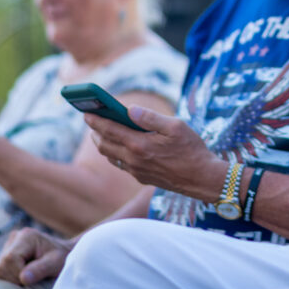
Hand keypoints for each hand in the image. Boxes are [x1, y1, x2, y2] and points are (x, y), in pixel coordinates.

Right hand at [0, 228, 69, 285]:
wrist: (64, 254)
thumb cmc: (62, 258)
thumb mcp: (56, 263)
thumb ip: (41, 269)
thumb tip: (23, 279)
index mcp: (26, 236)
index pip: (10, 259)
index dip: (18, 274)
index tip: (31, 281)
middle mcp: (14, 237)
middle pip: (1, 265)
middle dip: (14, 279)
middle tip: (31, 281)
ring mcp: (8, 245)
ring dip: (11, 280)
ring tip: (29, 278)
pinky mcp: (5, 254)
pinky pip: (0, 272)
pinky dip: (9, 279)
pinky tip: (23, 277)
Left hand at [86, 107, 224, 200]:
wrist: (202, 179)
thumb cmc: (192, 149)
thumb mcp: (176, 126)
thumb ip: (151, 117)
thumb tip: (130, 109)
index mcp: (140, 145)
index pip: (109, 130)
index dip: (96, 120)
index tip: (86, 112)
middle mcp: (134, 160)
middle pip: (104, 145)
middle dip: (95, 132)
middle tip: (92, 120)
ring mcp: (137, 171)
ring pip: (110, 157)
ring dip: (103, 144)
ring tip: (102, 131)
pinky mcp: (142, 178)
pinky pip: (121, 165)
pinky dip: (115, 153)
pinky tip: (120, 146)